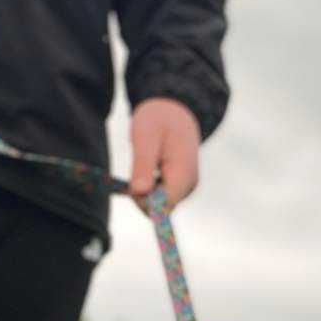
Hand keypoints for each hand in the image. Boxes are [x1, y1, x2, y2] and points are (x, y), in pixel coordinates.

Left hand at [128, 98, 201, 212]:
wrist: (176, 110)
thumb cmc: (158, 119)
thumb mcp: (145, 136)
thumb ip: (142, 164)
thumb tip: (139, 192)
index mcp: (183, 174)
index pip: (163, 206)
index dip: (144, 202)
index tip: (131, 186)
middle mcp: (189, 186)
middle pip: (161, 209)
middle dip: (143, 196)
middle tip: (136, 169)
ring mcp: (187, 189)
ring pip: (160, 205)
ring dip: (145, 192)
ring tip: (144, 164)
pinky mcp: (181, 188)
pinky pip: (161, 198)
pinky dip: (150, 189)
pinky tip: (150, 169)